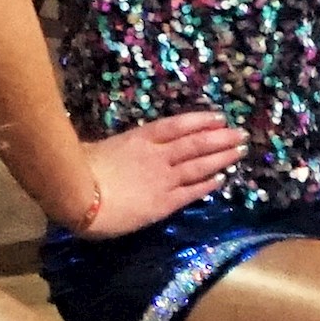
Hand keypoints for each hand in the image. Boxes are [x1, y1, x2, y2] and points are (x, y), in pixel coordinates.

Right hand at [70, 111, 244, 238]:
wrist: (80, 197)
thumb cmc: (78, 168)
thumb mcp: (95, 148)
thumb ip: (113, 147)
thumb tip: (114, 146)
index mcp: (139, 138)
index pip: (177, 125)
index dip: (199, 120)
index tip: (219, 117)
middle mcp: (157, 155)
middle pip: (195, 143)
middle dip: (220, 138)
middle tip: (241, 134)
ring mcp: (163, 179)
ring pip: (199, 165)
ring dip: (221, 158)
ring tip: (239, 152)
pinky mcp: (164, 203)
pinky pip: (192, 192)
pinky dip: (208, 185)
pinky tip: (222, 180)